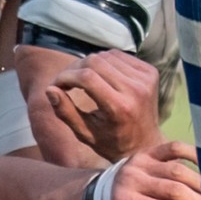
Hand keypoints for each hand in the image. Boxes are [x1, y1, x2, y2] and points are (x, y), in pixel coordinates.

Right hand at [39, 48, 162, 158]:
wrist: (146, 143)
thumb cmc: (111, 143)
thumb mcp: (85, 133)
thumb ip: (66, 112)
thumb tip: (50, 89)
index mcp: (119, 108)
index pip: (87, 78)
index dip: (66, 76)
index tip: (56, 84)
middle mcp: (135, 90)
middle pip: (96, 62)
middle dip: (75, 68)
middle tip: (66, 81)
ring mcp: (145, 79)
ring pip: (106, 55)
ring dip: (89, 64)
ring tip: (81, 79)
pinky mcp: (150, 71)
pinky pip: (119, 56)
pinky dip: (105, 62)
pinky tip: (100, 75)